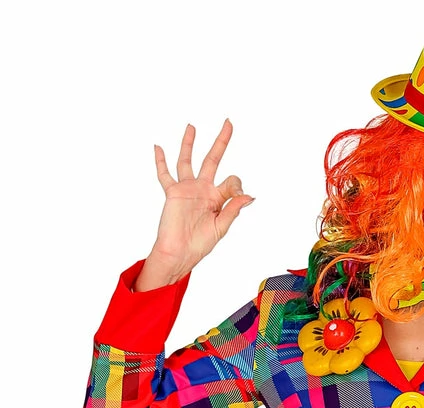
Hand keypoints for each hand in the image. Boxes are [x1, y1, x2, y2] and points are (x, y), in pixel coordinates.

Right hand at [145, 119, 253, 277]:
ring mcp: (187, 189)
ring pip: (187, 160)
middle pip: (212, 159)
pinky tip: (158, 147)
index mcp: (218, 198)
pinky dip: (160, 161)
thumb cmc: (200, 244)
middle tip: (228, 123)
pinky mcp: (172, 192)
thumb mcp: (221, 227)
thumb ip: (233, 210)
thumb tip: (249, 195)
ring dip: (189, 143)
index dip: (237, 184)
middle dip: (221, 142)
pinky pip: (164, 174)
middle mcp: (203, 189)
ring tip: (192, 126)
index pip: (231, 181)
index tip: (239, 193)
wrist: (180, 253)